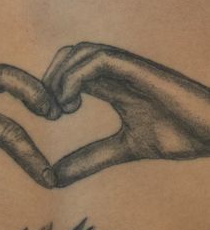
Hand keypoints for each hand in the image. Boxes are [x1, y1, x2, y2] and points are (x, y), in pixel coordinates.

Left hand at [44, 43, 209, 184]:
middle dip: (48, 79)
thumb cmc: (180, 134)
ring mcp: (129, 68)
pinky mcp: (140, 70)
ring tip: (62, 110)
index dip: (51, 88)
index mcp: (114, 85)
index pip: (71, 71)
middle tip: (50, 112)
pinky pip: (99, 60)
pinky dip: (74, 78)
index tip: (50, 117)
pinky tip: (72, 104)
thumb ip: (91, 158)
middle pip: (69, 54)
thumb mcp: (124, 149)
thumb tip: (54, 178)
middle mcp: (118, 71)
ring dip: (59, 78)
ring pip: (80, 51)